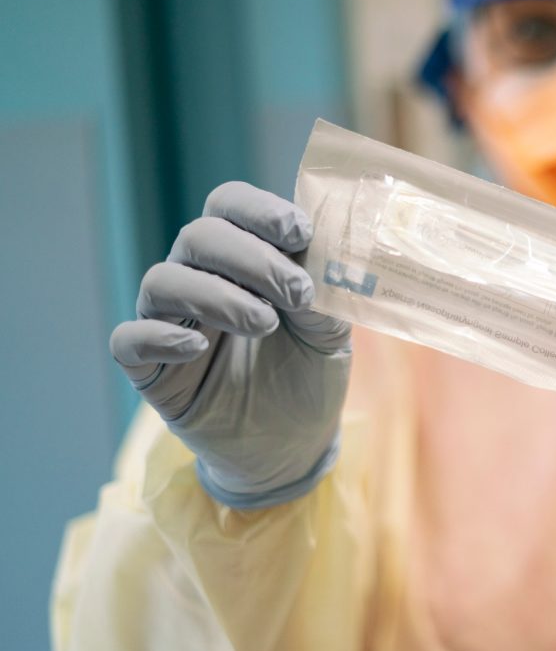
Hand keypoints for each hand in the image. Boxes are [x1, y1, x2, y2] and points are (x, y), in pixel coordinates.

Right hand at [110, 182, 351, 508]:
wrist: (292, 444)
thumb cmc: (308, 374)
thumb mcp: (331, 334)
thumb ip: (326, 298)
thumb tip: (323, 262)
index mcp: (243, 256)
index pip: (232, 206)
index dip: (260, 211)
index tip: (300, 232)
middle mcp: (199, 277)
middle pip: (199, 236)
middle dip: (252, 258)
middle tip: (295, 292)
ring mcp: (170, 320)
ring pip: (163, 281)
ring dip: (217, 296)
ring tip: (265, 324)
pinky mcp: (150, 369)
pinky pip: (129, 340)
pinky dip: (159, 337)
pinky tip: (197, 347)